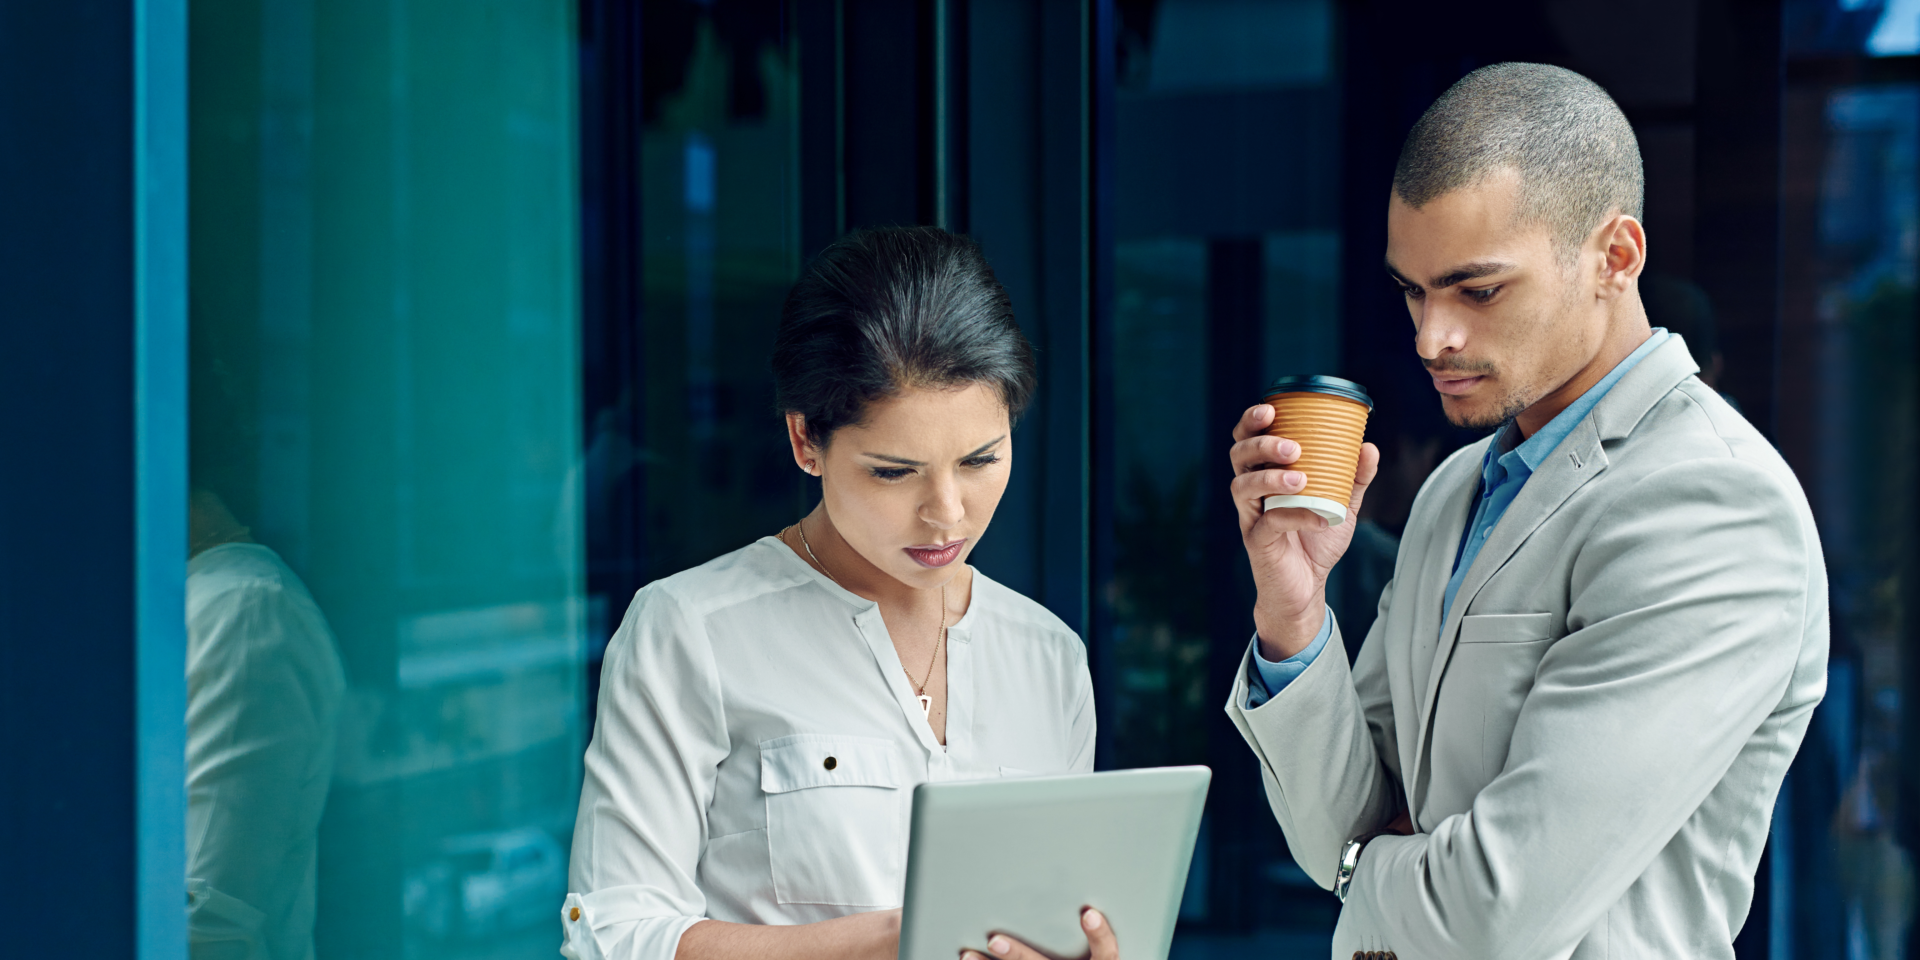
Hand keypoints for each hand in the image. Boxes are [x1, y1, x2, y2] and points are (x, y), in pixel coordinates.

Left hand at [962, 907, 1117, 959]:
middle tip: (994, 940)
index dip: (1099, 936)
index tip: (1089, 914)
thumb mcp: (1100, 949)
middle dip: (1017, 956)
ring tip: (967, 955)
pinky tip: (966, 959)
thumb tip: (1078, 881)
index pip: (1106, 954)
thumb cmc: (1087, 955)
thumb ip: (1092, 926)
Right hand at [1228, 404, 1379, 659]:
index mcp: (1265, 474)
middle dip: (1260, 445)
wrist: (1307, 587)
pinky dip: (1296, 516)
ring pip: (1243, 486)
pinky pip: (1269, 524)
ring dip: (1270, 478)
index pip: (1247, 439)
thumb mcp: (1341, 505)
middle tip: (1292, 448)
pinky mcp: (1256, 542)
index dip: (1251, 421)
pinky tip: (1319, 517)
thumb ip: (1354, 478)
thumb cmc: (1315, 541)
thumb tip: (1369, 447)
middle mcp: (1251, 492)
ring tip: (1300, 479)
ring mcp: (1250, 516)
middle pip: (1238, 456)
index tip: (1270, 408)